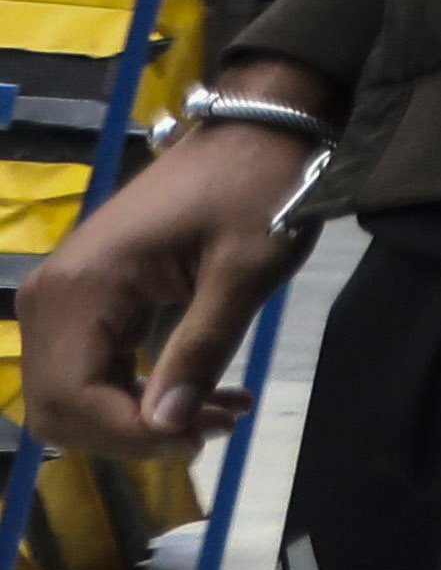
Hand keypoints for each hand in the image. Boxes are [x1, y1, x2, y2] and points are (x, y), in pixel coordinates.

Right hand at [14, 95, 317, 458]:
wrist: (257, 132)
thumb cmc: (259, 191)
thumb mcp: (243, 273)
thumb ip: (201, 350)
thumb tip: (166, 427)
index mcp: (81, 288)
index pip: (71, 398)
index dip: (129, 435)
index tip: (200, 437)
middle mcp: (52, 296)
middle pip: (61, 404)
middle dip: (134, 433)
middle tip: (216, 426)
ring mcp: (64, 297)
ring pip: (75, 393)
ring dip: (141, 418)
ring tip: (224, 412)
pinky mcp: (88, 299)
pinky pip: (94, 367)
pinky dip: (142, 392)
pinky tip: (209, 396)